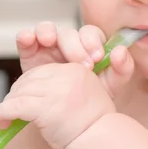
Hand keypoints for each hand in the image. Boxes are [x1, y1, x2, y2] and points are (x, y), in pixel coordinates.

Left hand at [0, 62, 113, 148]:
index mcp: (77, 70)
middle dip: (15, 94)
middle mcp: (67, 75)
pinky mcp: (46, 107)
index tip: (19, 98)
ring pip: (20, 92)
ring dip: (6, 106)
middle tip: (6, 110)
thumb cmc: (92, 129)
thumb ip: (62, 89)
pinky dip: (1, 112)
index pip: (42, 71)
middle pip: (29, 79)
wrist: (101, 145)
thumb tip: (29, 94)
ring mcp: (57, 90)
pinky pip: (15, 106)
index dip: (27, 85)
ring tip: (0, 119)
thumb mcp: (82, 99)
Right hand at [16, 22, 133, 97]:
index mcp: (88, 46)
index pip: (90, 34)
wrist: (68, 118)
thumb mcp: (110, 86)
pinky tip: (28, 39)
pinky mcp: (29, 54)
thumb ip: (122, 69)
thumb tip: (121, 51)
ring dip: (48, 32)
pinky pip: (25, 39)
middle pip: (69, 33)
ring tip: (49, 42)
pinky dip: (26, 36)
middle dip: (75, 46)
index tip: (98, 58)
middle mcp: (68, 44)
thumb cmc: (90, 97)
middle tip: (82, 65)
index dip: (93, 42)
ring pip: (46, 29)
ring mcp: (48, 47)